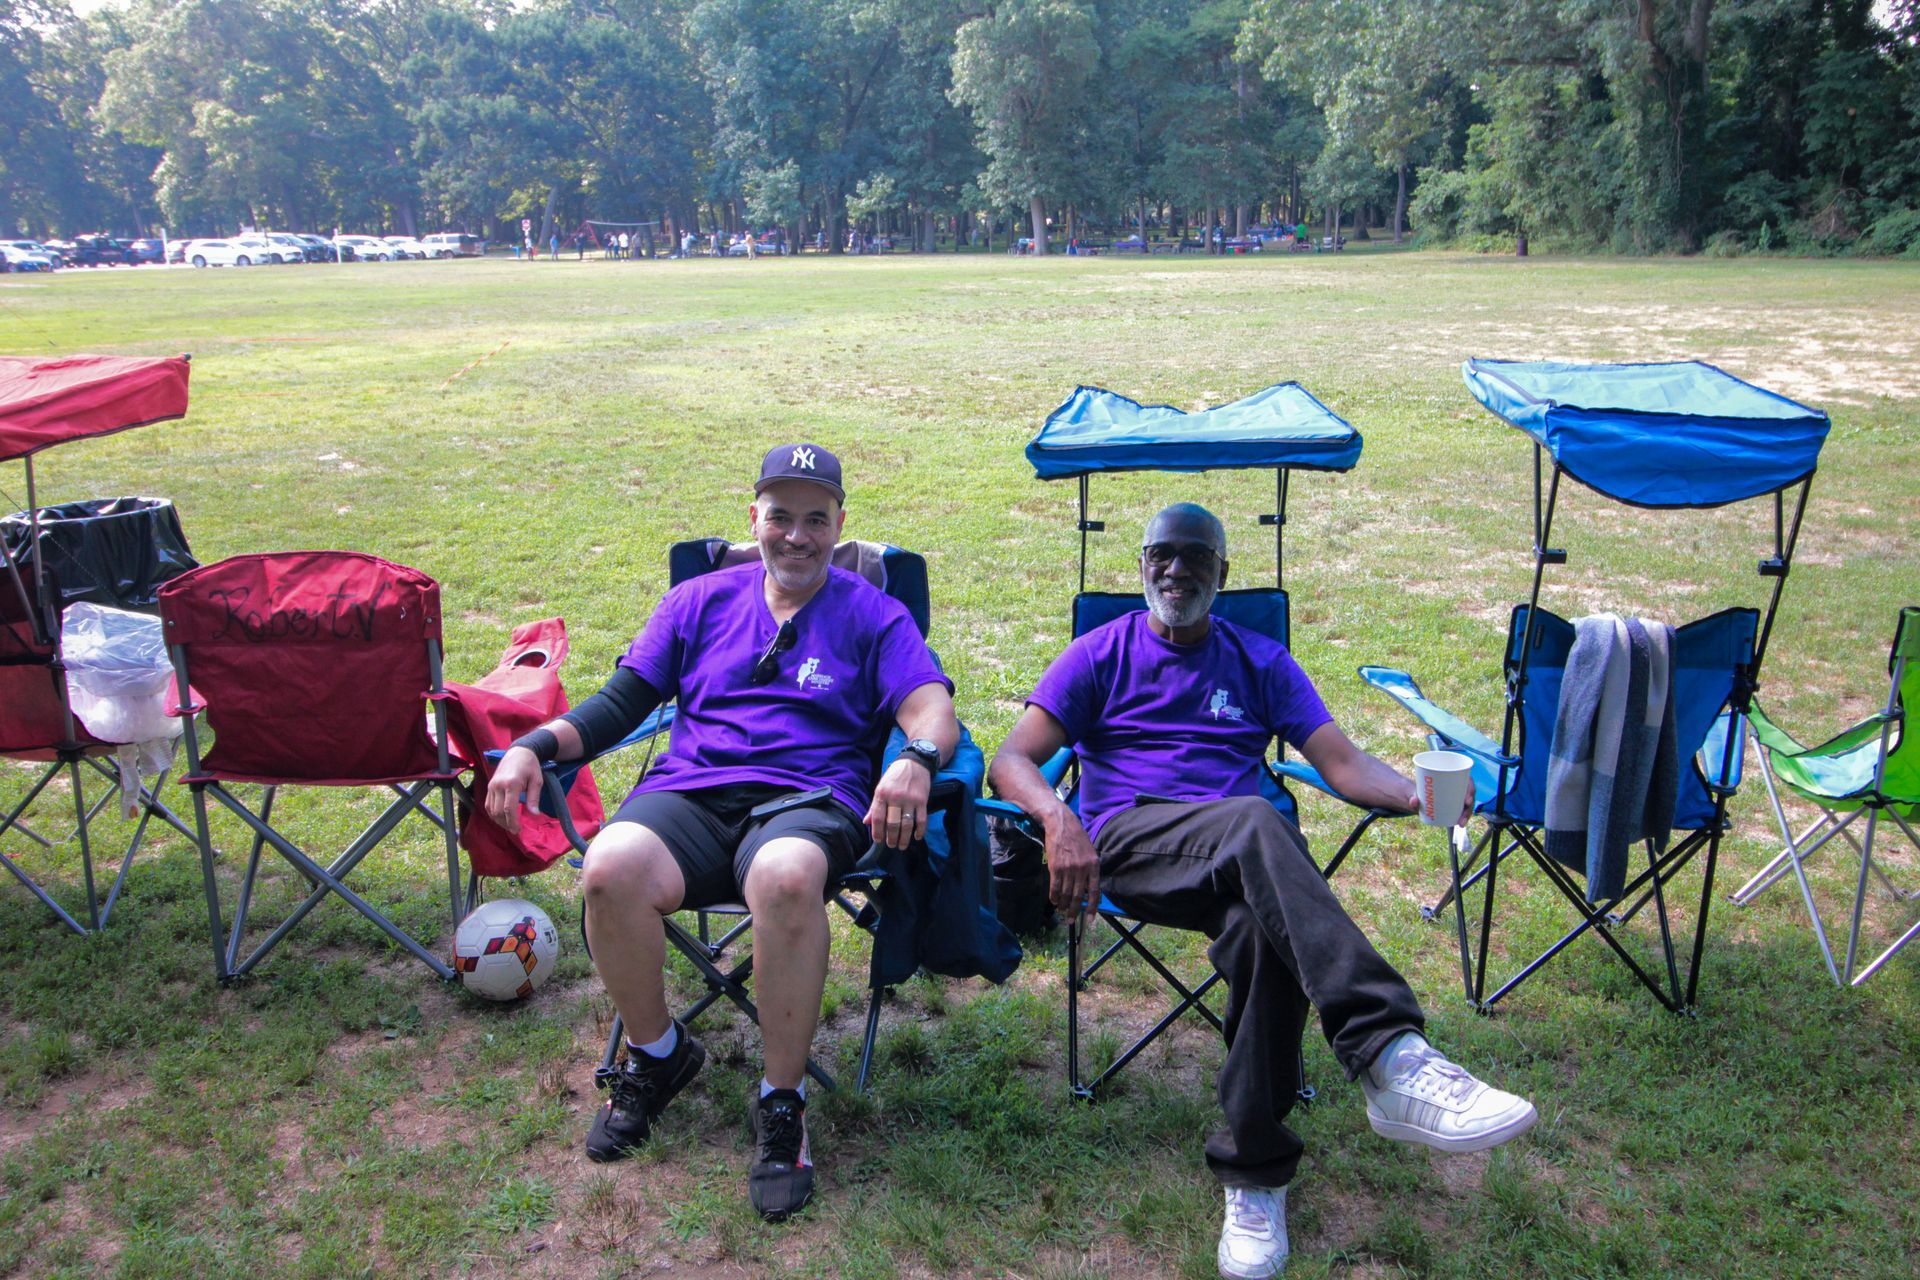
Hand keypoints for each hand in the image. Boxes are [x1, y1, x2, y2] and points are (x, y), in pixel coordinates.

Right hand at [485, 746, 543, 834]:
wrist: (519, 752)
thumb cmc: (530, 766)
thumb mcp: (537, 780)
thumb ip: (534, 798)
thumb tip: (534, 814)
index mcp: (511, 783)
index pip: (509, 808)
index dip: (512, 822)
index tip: (518, 830)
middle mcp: (498, 785)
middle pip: (498, 811)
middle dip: (506, 823)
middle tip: (515, 830)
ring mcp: (492, 786)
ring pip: (491, 809)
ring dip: (499, 820)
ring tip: (509, 825)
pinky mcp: (489, 786)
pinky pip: (487, 804)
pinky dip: (493, 813)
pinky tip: (502, 818)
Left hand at [865, 758, 931, 849]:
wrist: (914, 763)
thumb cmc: (894, 777)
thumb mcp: (881, 788)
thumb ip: (874, 806)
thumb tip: (866, 822)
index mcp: (882, 794)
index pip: (877, 817)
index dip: (877, 832)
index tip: (878, 841)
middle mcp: (895, 797)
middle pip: (892, 824)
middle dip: (891, 838)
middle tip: (891, 845)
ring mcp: (910, 799)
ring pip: (906, 824)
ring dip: (904, 838)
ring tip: (901, 845)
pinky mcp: (922, 801)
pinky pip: (921, 820)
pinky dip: (919, 831)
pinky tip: (917, 837)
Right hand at [1044, 807, 1099, 927]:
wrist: (1061, 823)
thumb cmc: (1076, 837)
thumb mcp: (1089, 852)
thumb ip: (1090, 869)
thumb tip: (1087, 889)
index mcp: (1094, 865)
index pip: (1094, 892)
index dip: (1091, 907)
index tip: (1089, 919)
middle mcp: (1082, 869)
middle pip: (1078, 896)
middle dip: (1074, 911)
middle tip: (1070, 920)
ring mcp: (1069, 869)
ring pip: (1066, 894)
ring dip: (1063, 906)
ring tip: (1061, 912)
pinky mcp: (1056, 867)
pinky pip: (1055, 887)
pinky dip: (1054, 897)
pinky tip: (1054, 901)